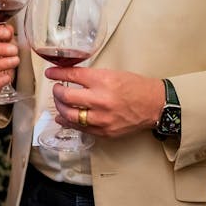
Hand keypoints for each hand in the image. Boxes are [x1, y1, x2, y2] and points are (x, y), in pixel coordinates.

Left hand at [46, 68, 161, 138]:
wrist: (154, 104)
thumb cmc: (135, 87)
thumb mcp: (112, 73)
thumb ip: (91, 77)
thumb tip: (69, 77)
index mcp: (104, 81)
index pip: (73, 76)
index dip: (57, 74)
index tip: (50, 73)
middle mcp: (101, 100)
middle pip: (66, 97)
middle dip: (56, 92)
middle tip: (56, 89)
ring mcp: (103, 118)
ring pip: (70, 116)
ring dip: (60, 108)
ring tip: (59, 103)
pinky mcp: (105, 132)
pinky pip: (81, 128)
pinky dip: (69, 123)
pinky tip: (63, 118)